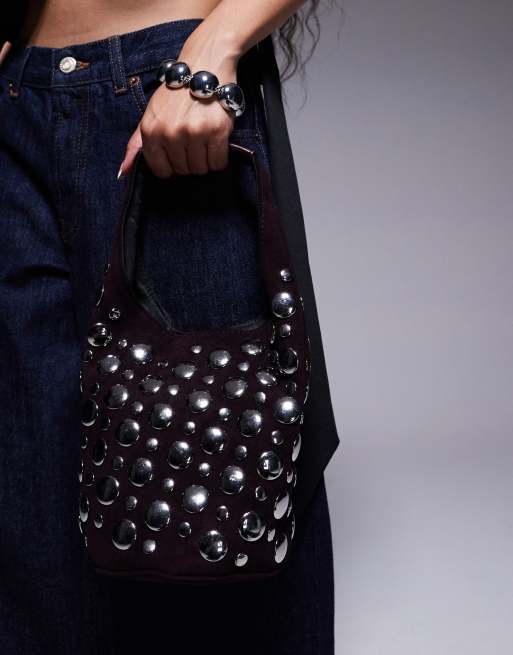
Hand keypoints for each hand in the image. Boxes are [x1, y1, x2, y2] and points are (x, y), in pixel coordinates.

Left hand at [119, 58, 237, 177]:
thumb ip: (136, 145)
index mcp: (150, 131)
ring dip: (205, 161)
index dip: (172, 165)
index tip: (177, 153)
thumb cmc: (176, 95)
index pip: (162, 170)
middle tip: (193, 142)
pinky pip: (218, 162)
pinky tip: (216, 143)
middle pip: (183, 170)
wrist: (204, 66)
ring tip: (204, 142)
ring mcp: (194, 132)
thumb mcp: (150, 115)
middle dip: (189, 161)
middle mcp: (170, 133)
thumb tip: (123, 173)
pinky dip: (219, 158)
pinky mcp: (216, 131)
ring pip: (200, 169)